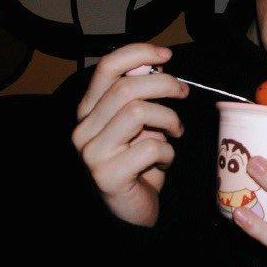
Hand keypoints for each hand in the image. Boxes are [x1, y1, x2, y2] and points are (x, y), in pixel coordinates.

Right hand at [71, 43, 188, 225]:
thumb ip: (141, 97)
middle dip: (164, 84)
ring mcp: (92, 153)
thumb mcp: (142, 124)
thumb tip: (157, 64)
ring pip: (138, 112)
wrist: (131, 212)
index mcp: (90, 111)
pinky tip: (165, 162)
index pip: (106, 68)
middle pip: (126, 88)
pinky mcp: (107, 176)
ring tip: (176, 132)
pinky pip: (150, 149)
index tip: (166, 55)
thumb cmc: (140, 164)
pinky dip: (168, 153)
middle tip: (183, 93)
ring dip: (168, 120)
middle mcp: (84, 129)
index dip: (138, 53)